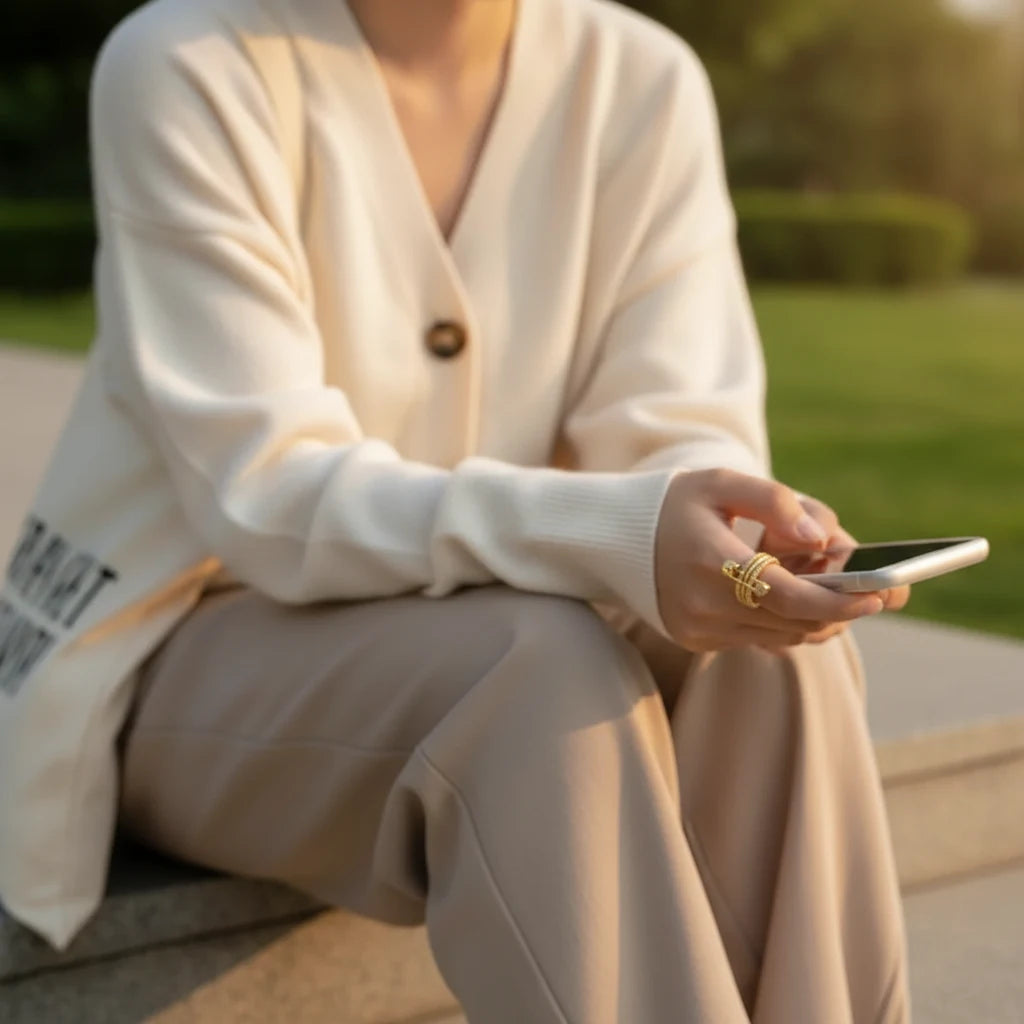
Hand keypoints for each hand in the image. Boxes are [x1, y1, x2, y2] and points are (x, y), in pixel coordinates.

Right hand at [654, 470, 891, 652]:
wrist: (616, 539)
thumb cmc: (676, 504)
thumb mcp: (722, 483)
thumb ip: (775, 502)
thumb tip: (823, 536)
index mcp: (711, 560)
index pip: (788, 596)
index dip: (839, 601)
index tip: (879, 595)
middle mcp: (703, 604)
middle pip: (794, 621)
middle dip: (839, 606)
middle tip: (871, 586)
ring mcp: (699, 629)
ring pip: (782, 635)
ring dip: (815, 614)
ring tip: (824, 581)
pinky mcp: (697, 640)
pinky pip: (759, 638)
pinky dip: (785, 620)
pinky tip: (789, 593)